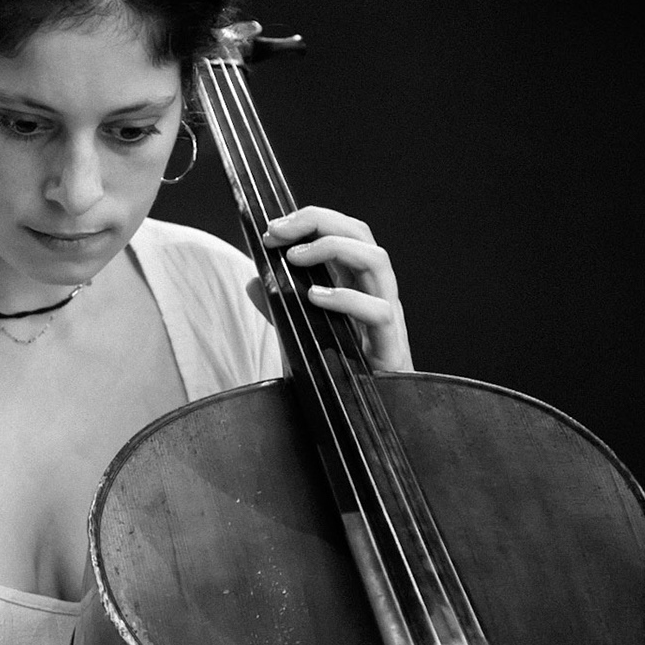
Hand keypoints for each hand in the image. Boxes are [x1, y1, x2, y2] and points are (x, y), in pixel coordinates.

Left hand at [261, 205, 411, 372]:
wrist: (358, 423)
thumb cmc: (335, 375)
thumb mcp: (299, 334)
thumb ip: (278, 309)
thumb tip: (253, 281)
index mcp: (357, 283)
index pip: (344, 232)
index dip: (311, 221)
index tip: (272, 229)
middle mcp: (375, 292)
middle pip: (361, 234)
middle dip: (318, 222)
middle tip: (277, 233)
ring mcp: (387, 316)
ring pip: (377, 261)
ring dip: (332, 248)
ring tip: (293, 259)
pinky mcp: (391, 347)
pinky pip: (379, 312)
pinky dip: (346, 298)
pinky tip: (315, 298)